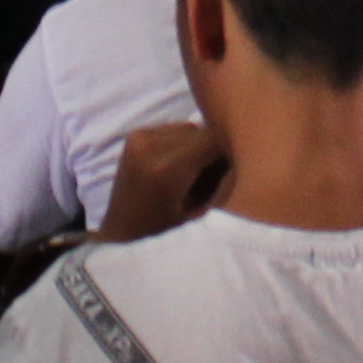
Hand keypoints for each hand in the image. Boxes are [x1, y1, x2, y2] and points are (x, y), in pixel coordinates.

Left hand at [101, 119, 232, 240]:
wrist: (121, 232)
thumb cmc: (165, 234)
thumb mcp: (201, 214)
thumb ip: (222, 183)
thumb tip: (241, 155)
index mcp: (167, 169)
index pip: (214, 139)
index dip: (230, 150)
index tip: (235, 169)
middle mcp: (150, 146)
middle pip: (201, 131)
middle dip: (213, 149)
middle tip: (212, 177)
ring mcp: (139, 138)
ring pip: (188, 128)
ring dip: (196, 144)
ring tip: (192, 172)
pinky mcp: (134, 135)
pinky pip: (172, 130)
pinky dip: (180, 143)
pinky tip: (176, 165)